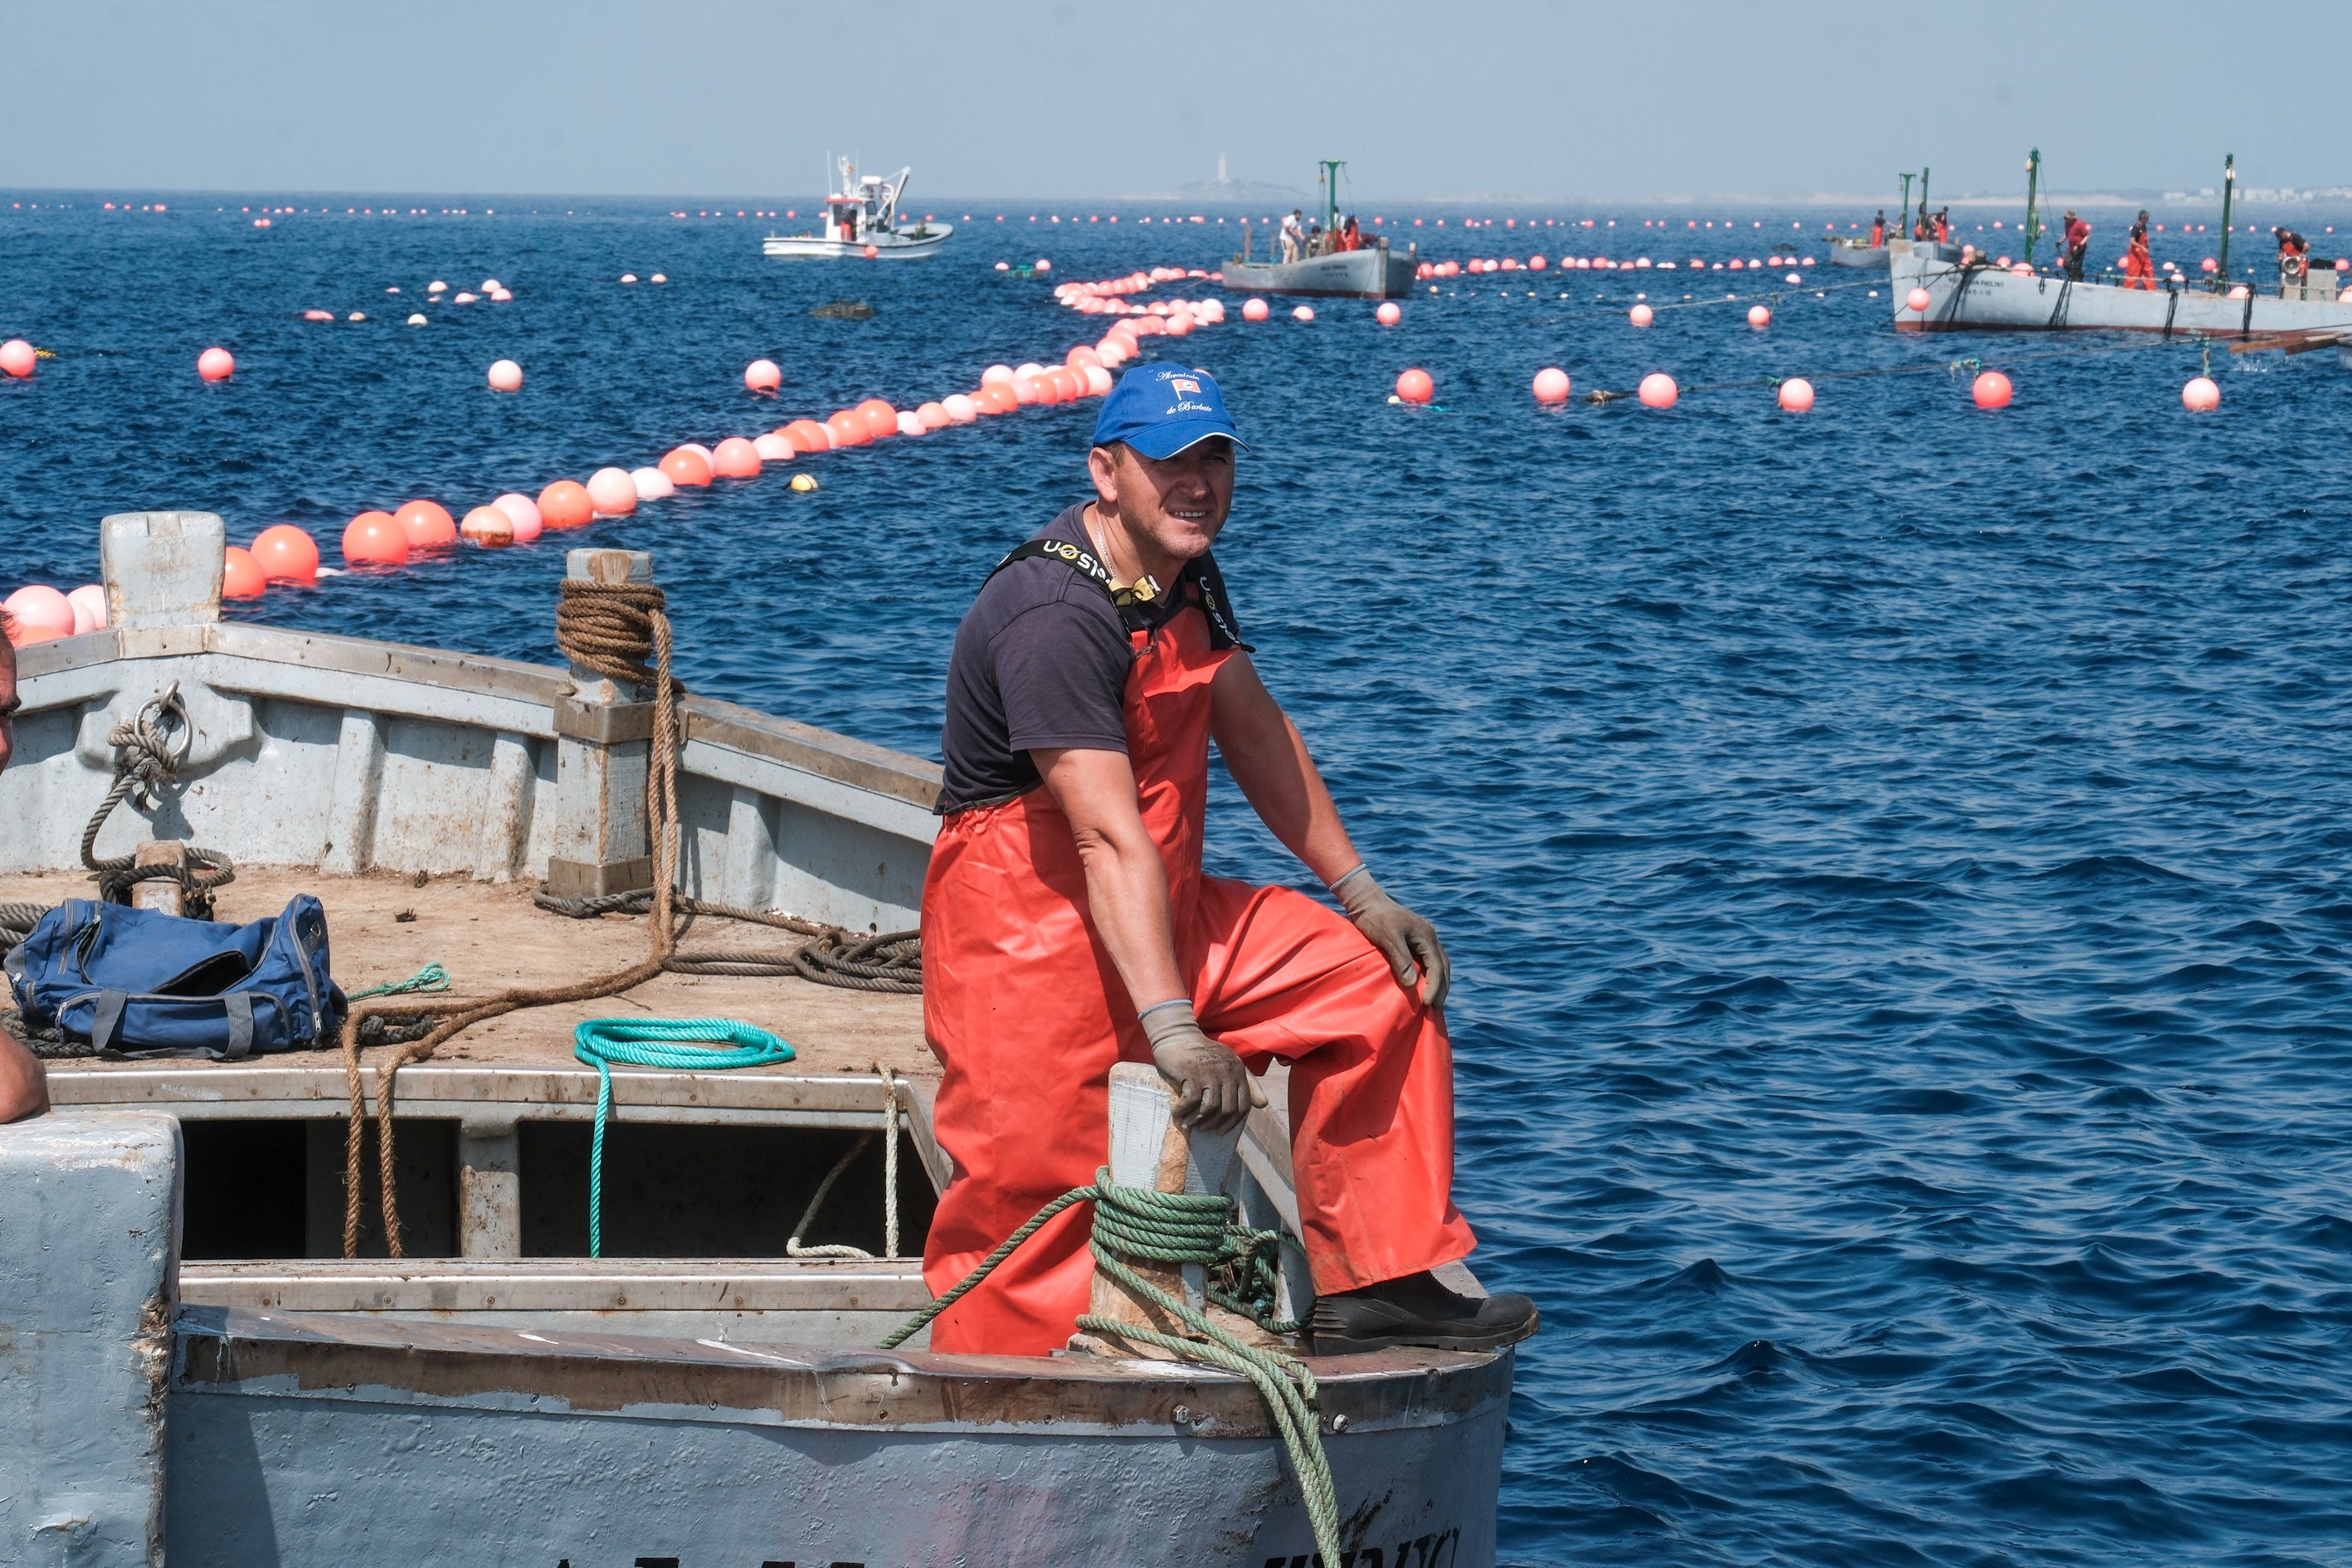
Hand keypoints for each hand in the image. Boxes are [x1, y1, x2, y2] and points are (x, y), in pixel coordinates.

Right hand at [1138, 1001, 1264, 1133]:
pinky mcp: (1191, 1072)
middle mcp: (1227, 1071)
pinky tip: (1178, 1114)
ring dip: (1199, 1120)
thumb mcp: (1228, 1063)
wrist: (1177, 1034)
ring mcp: (1209, 1072)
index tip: (1221, 1131)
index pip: (1243, 1104)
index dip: (1233, 1122)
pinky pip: (1191, 1101)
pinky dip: (1183, 1111)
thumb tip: (1263, 1105)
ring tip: (1190, 1124)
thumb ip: (1248, 1083)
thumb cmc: (1202, 1053)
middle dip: (1214, 1124)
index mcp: (1238, 1070)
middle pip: (1227, 1109)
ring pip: (1210, 1107)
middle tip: (1203, 1129)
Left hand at [1332, 868, 1449, 1009]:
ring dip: (1439, 983)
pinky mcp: (1417, 940)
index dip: (1434, 987)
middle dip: (1441, 988)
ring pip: (1439, 964)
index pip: (1437, 967)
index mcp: (1426, 935)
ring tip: (1434, 1001)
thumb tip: (1412, 984)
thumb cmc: (1374, 919)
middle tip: (1435, 1009)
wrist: (1367, 901)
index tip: (1428, 1004)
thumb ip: (1401, 959)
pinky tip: (1425, 985)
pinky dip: (1432, 975)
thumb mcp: (1387, 937)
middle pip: (1443, 966)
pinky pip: (1430, 960)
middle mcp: (1430, 936)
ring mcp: (1425, 937)